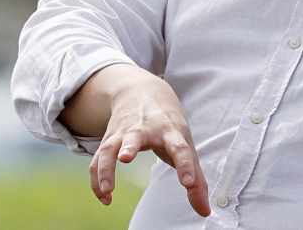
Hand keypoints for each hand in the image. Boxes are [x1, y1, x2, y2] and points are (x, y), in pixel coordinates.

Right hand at [64, 64, 210, 216]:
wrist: (142, 90)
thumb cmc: (168, 122)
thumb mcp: (185, 142)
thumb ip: (196, 178)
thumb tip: (204, 212)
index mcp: (171, 130)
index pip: (180, 147)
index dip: (185, 165)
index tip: (187, 183)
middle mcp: (145, 128)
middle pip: (136, 136)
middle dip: (130, 146)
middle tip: (125, 158)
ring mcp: (123, 132)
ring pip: (109, 147)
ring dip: (105, 167)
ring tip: (108, 189)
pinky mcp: (109, 138)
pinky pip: (97, 160)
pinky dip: (97, 179)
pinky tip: (105, 197)